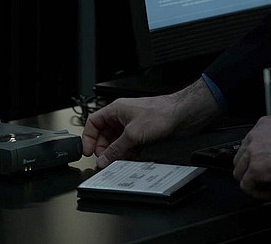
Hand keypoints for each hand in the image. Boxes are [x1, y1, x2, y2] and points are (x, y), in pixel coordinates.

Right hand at [81, 78, 220, 167]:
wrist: (182, 115)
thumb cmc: (161, 113)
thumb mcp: (133, 134)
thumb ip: (116, 149)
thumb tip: (103, 159)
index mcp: (115, 110)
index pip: (93, 123)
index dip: (88, 138)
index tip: (88, 152)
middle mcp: (122, 116)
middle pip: (104, 134)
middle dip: (103, 149)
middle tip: (104, 161)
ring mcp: (132, 125)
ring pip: (117, 141)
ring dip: (117, 152)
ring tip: (118, 161)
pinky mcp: (142, 133)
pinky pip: (129, 145)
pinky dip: (128, 153)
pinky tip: (131, 158)